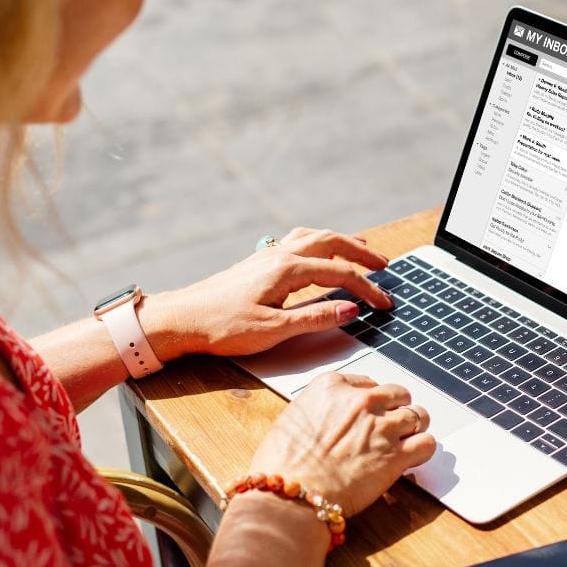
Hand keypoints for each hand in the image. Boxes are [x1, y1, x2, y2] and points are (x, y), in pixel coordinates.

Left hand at [144, 227, 394, 358]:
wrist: (181, 319)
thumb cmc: (222, 327)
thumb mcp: (274, 330)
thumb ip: (315, 318)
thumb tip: (351, 310)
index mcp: (287, 270)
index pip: (340, 274)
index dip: (368, 289)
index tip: (385, 304)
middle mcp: (279, 255)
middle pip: (332, 242)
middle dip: (362, 252)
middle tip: (385, 264)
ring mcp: (268, 255)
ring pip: (314, 236)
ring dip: (341, 242)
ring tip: (362, 249)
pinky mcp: (258, 262)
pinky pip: (298, 241)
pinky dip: (320, 243)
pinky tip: (319, 253)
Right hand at [248, 371, 436, 516]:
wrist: (290, 493)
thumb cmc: (283, 463)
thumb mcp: (293, 418)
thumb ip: (320, 410)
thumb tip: (331, 419)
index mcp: (332, 386)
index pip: (366, 383)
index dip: (370, 400)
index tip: (369, 412)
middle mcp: (362, 401)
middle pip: (397, 394)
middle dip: (396, 409)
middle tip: (389, 426)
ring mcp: (382, 427)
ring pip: (418, 415)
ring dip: (414, 427)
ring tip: (405, 441)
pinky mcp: (396, 456)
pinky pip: (427, 444)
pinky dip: (423, 449)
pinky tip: (412, 457)